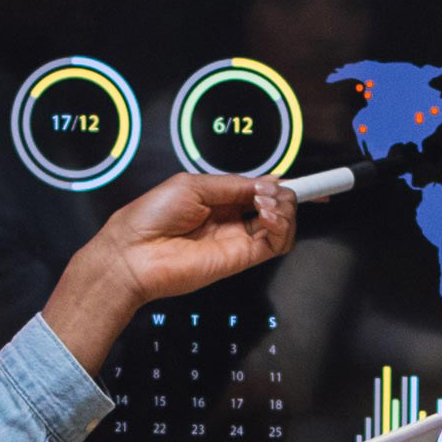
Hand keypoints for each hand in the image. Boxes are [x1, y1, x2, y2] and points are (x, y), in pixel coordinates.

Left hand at [44, 173, 297, 366]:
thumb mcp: (193, 185)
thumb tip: (266, 181)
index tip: (308, 182)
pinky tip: (268, 216)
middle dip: (285, 193)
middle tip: (270, 191)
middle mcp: (232, 219)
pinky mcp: (241, 259)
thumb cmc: (150, 217)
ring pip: (282, 225)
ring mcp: (238, 239)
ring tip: (266, 203)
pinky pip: (276, 244)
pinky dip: (282, 227)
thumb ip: (233, 184)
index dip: (284, 186)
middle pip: (277, 205)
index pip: (261, 190)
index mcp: (219, 198)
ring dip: (285, 208)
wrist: (133, 253)